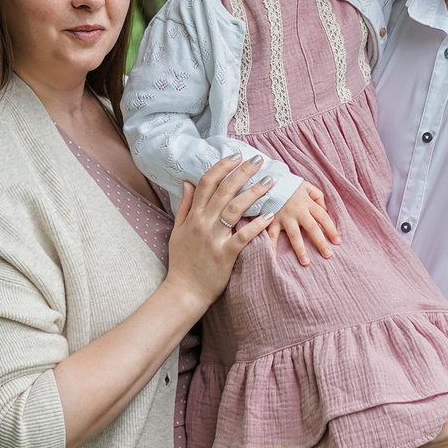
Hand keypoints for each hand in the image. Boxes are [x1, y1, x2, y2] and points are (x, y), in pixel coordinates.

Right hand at [164, 156, 267, 305]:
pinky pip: (243, 236)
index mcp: (193, 216)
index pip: (207, 183)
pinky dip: (257, 225)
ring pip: (235, 208)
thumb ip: (184, 206)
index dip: (222, 167)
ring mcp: (214, 238)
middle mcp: (203, 223)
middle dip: (243, 172)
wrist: (184, 291)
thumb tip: (187, 182)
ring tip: (269, 181)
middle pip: (224, 190)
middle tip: (258, 159)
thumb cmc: (182, 261)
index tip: (236, 156)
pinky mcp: (225, 255)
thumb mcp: (177, 231)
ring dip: (253, 193)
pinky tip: (270, 215)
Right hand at [264, 184, 341, 266]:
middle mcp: (298, 211)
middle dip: (320, 242)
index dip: (331, 229)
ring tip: (306, 262)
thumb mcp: (307, 186)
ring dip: (300, 249)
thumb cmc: (290, 185)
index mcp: (307, 203)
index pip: (323, 217)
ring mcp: (285, 216)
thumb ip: (318, 196)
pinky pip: (272, 235)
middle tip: (327, 255)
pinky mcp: (273, 220)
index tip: (337, 242)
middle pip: (312, 228)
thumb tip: (325, 210)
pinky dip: (272, 246)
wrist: (269, 180)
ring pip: (294, 235)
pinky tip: (274, 258)